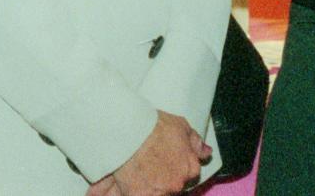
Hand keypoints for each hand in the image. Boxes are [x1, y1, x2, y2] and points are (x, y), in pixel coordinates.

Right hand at [88, 111, 208, 195]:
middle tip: (147, 169)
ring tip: (134, 174)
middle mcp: (174, 184)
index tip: (164, 168)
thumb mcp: (180, 127)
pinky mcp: (136, 195)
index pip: (186, 177)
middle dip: (159, 181)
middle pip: (169, 188)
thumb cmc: (152, 125)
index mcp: (188, 168)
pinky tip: (108, 189)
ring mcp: (157, 192)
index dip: (173, 171)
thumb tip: (206, 153)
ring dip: (143, 187)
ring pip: (153, 193)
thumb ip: (194, 142)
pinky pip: (127, 195)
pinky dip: (117, 192)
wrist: (130, 128)